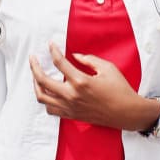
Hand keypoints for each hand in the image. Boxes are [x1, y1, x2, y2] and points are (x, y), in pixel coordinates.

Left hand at [30, 42, 159, 131]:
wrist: (126, 113)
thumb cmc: (120, 89)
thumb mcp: (107, 68)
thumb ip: (88, 59)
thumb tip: (74, 56)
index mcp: (81, 81)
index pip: (59, 63)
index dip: (53, 51)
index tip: (50, 44)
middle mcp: (71, 95)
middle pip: (42, 80)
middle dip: (34, 67)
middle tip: (33, 58)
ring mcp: (70, 107)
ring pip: (42, 97)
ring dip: (36, 84)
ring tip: (36, 75)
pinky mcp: (71, 115)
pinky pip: (50, 109)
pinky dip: (45, 100)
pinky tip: (47, 92)